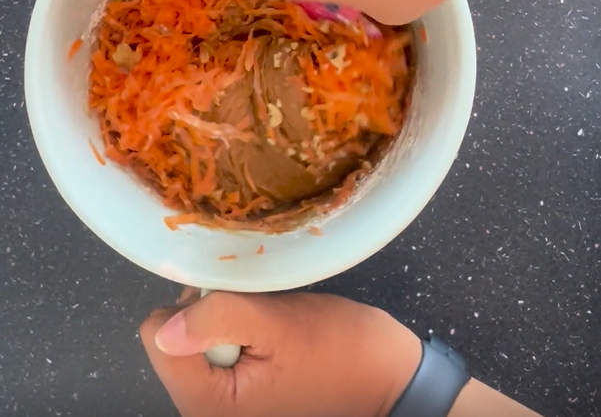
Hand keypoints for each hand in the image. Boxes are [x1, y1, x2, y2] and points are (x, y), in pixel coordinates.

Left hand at [139, 288, 421, 416]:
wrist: (388, 378)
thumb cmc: (340, 351)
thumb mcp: (281, 325)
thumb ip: (219, 319)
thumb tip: (161, 329)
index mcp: (209, 406)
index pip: (157, 339)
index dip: (193, 307)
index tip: (235, 302)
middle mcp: (207, 411)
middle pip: (172, 336)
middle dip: (210, 311)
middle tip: (257, 312)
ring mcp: (224, 402)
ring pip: (194, 335)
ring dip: (226, 316)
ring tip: (267, 321)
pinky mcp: (239, 391)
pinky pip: (215, 346)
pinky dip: (237, 327)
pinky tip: (268, 331)